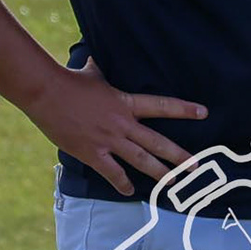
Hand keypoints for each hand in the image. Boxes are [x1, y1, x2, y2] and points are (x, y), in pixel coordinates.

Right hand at [21, 55, 207, 196]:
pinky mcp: (92, 153)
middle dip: (178, 156)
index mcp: (126, 103)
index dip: (184, 109)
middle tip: (195, 167)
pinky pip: (112, 173)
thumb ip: (101, 69)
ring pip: (140, 161)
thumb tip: (97, 57)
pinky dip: (122, 184)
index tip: (203, 113)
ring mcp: (108, 140)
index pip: (162, 106)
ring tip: (173, 183)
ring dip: (159, 174)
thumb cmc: (70, 80)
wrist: (47, 93)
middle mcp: (122, 124)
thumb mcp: (93, 72)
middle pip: (157, 142)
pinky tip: (129, 192)